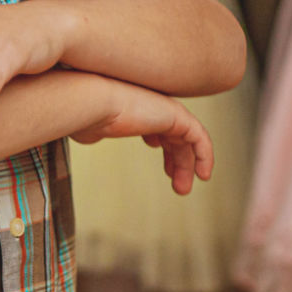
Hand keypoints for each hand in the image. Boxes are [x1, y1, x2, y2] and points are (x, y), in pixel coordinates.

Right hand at [72, 83, 213, 194]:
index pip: (158, 126)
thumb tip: (89, 132)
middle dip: (177, 162)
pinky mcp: (178, 115)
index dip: (163, 145)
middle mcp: (154, 106)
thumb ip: (96, 128)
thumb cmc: (87, 114)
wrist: (94, 102)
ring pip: (187, 140)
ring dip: (187, 165)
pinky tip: (203, 174)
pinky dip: (205, 155)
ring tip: (182, 189)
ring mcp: (166, 109)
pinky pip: (200, 138)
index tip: (165, 168)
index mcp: (136, 106)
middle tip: (178, 185)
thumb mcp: (91, 125)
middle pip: (174, 135)